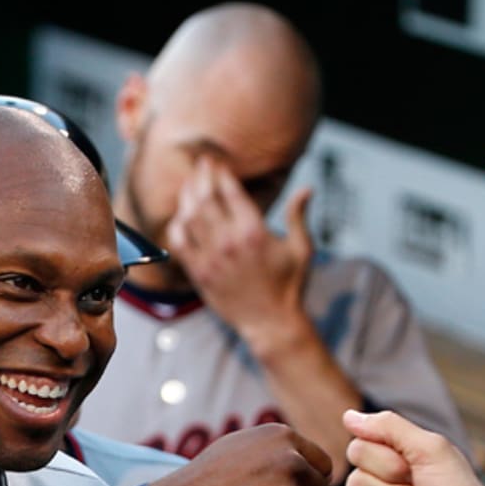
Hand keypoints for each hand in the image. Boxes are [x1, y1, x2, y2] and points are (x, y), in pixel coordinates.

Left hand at [166, 156, 313, 351]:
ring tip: (190, 185)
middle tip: (200, 165)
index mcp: (254, 231)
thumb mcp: (302, 249)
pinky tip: (182, 217)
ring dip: (187, 196)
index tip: (216, 161)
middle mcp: (228, 241)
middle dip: (201, 176)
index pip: (229, 190)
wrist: (271, 324)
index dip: (219, 171)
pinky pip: (179, 242)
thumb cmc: (290, 286)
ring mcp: (211, 258)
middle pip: (205, 197)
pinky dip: (177, 225)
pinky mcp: (199, 273)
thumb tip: (307, 188)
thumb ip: (299, 216)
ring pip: (188, 216)